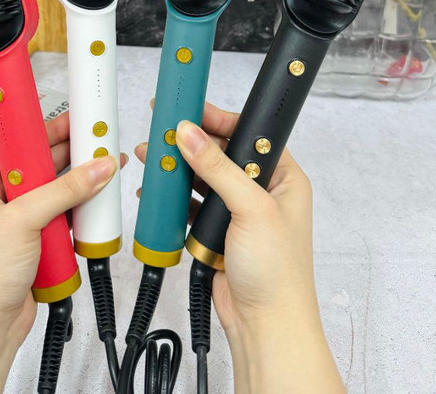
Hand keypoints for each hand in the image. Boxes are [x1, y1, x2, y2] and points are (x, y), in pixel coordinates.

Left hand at [0, 112, 125, 393]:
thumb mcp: (22, 221)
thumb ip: (63, 191)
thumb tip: (96, 168)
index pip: (17, 142)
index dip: (45, 129)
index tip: (72, 117)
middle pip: (41, 165)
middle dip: (70, 157)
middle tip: (97, 143)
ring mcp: (19, 220)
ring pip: (56, 191)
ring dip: (78, 186)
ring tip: (103, 170)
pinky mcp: (37, 241)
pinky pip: (63, 217)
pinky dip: (79, 213)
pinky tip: (95, 203)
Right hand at [135, 103, 343, 393]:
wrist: (265, 327)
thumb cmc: (278, 272)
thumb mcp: (251, 209)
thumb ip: (217, 168)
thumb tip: (190, 133)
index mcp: (283, 177)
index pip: (249, 134)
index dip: (219, 120)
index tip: (191, 109)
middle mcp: (262, 191)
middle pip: (221, 154)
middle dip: (191, 143)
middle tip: (164, 129)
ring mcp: (238, 212)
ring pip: (203, 178)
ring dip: (179, 168)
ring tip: (152, 154)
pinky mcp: (218, 231)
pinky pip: (193, 204)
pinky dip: (175, 197)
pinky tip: (157, 189)